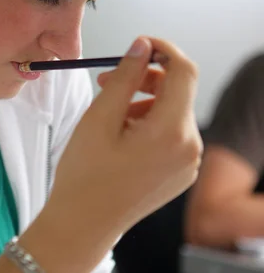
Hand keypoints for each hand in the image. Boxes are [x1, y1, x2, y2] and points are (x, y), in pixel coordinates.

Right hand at [45, 36, 202, 253]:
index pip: (183, 70)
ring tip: (110, 114)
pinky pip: (172, 136)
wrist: (83, 226)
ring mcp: (187, 164)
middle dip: (146, 78)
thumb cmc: (84, 176)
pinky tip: (122, 136)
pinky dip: (150, 125)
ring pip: (173, 114)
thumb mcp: (99, 118)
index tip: (139, 46)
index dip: (162, 50)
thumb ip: (125, 76)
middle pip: (178, 92)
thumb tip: (142, 46)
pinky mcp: (180, 175)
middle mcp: (189, 148)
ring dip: (145, 103)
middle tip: (109, 80)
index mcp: (171, 132)